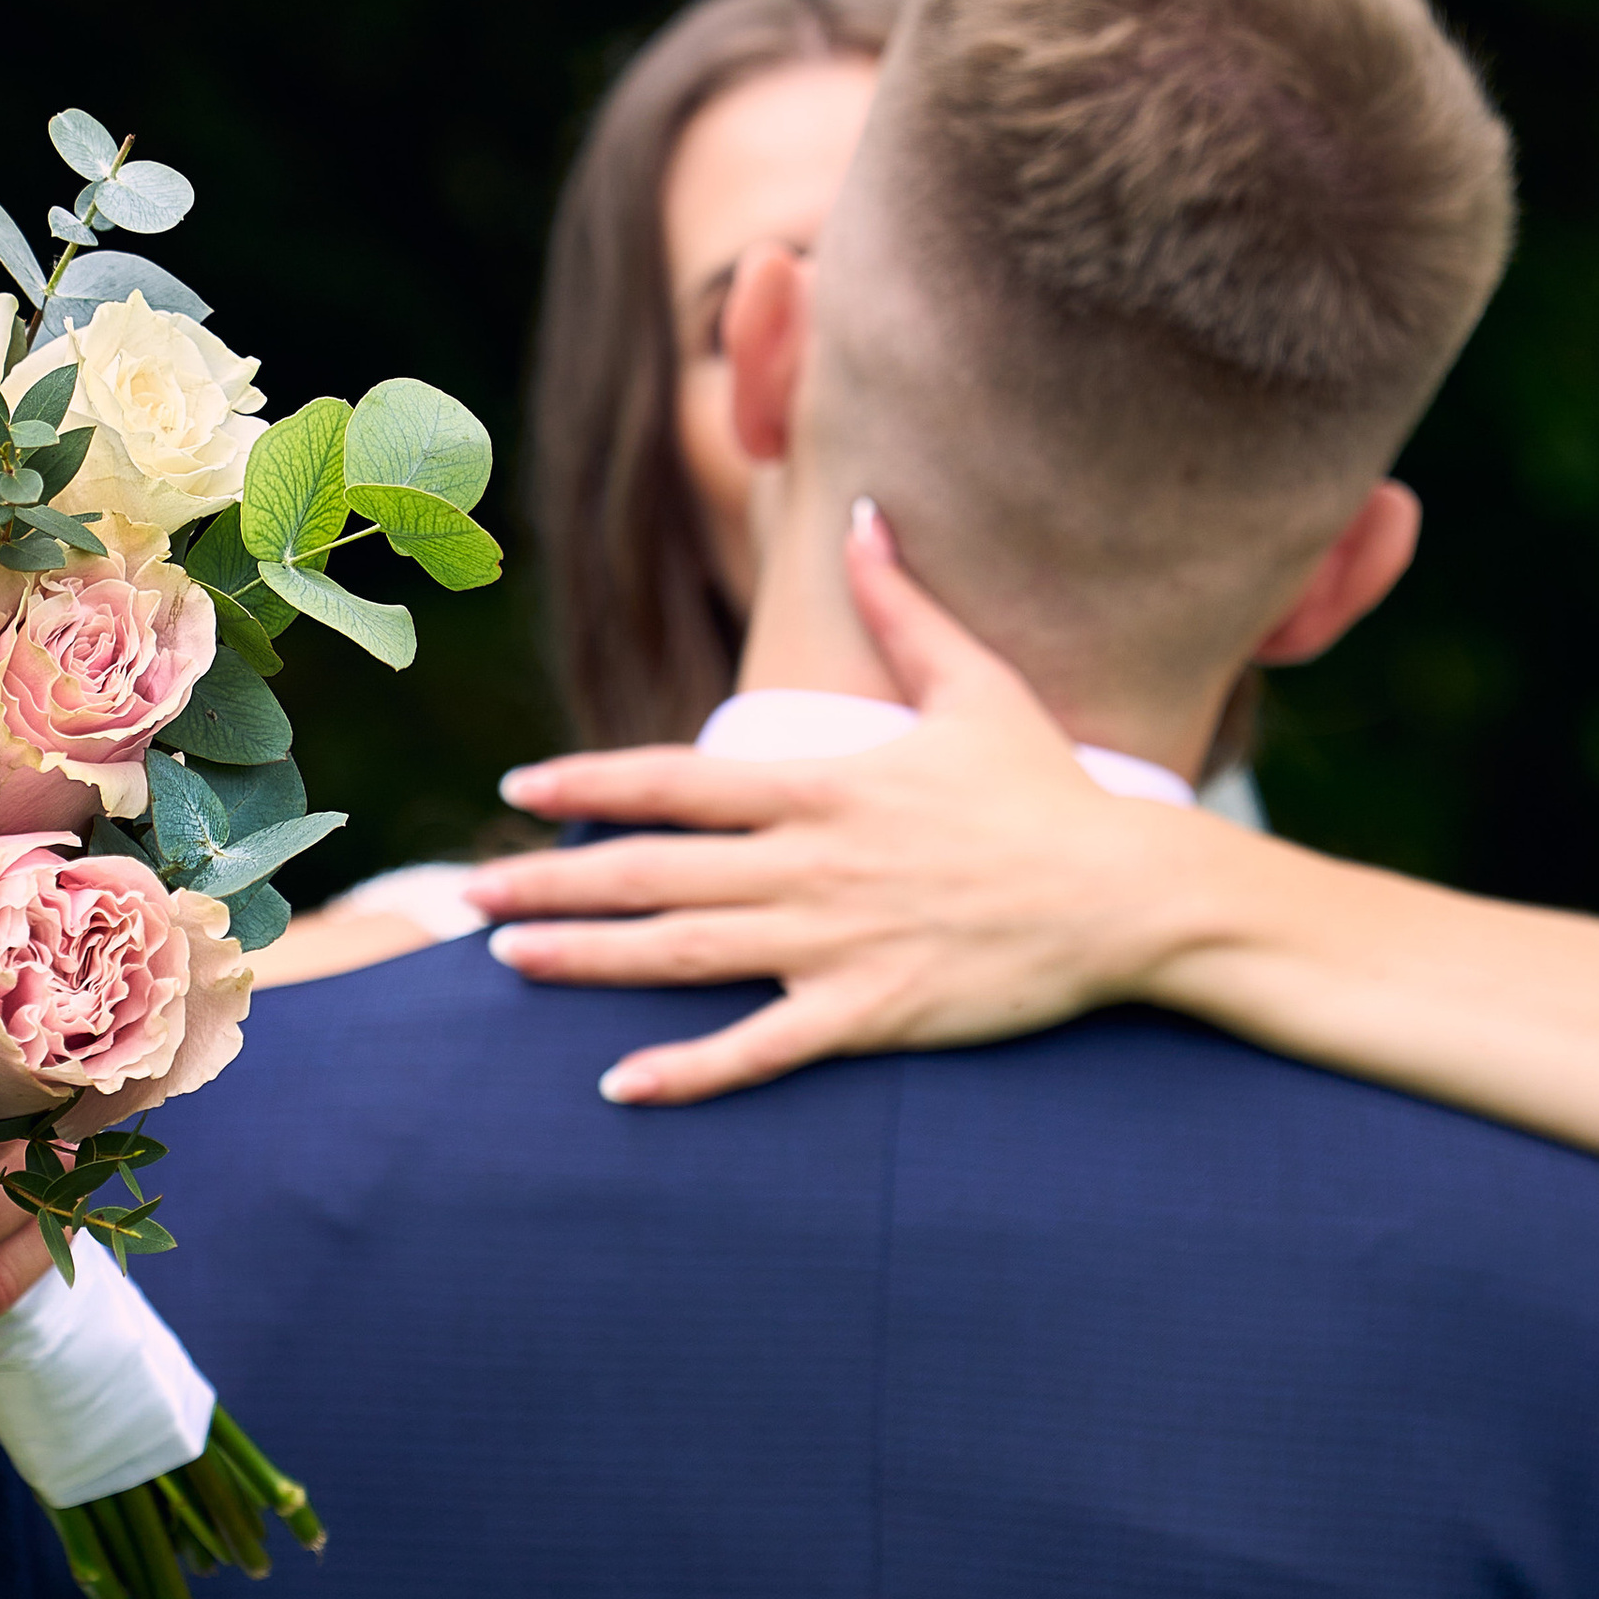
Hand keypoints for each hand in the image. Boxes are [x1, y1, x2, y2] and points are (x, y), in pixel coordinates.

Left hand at [470, 511, 1202, 1105]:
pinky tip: (619, 1083)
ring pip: (685, 951)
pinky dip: (689, 1069)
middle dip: (554, 881)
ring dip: (590, 959)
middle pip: (655, 870)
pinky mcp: (873, 1010)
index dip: (592, 782)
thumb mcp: (978, 684)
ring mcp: (837, 941)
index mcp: (824, 785)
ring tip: (510, 961)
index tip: (523, 787)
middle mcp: (812, 863)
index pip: (677, 780)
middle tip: (468, 891)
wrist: (1130, 891)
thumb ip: (905, 607)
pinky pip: (762, 1047)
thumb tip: (867, 515)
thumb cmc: (1053, 792)